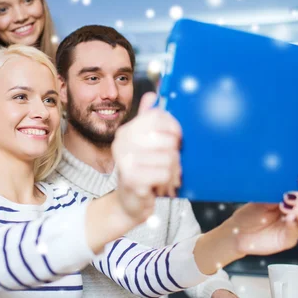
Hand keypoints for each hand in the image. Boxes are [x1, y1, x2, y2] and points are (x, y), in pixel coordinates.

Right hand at [112, 92, 181, 222]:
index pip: (157, 117)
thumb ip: (147, 119)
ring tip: (163, 175)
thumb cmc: (142, 170)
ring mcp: (125, 161)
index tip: (175, 139)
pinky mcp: (132, 179)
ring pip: (169, 158)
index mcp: (126, 131)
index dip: (173, 127)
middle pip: (167, 138)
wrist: (130, 201)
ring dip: (172, 170)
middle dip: (174, 153)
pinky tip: (159, 184)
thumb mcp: (143, 143)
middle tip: (168, 162)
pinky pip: (165, 173)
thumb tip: (152, 95)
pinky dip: (167, 181)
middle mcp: (122, 143)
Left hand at [227, 175, 297, 255]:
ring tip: (284, 206)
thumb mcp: (261, 198)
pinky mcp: (287, 240)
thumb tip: (283, 181)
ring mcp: (293, 227)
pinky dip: (292, 225)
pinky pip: (294, 233)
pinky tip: (288, 219)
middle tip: (287, 195)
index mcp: (291, 200)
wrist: (237, 231)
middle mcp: (295, 213)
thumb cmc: (249, 214)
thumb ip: (274, 192)